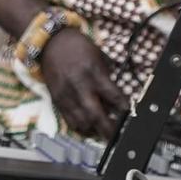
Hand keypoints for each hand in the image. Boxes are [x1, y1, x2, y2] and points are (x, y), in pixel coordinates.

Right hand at [36, 26, 127, 140]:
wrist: (51, 43)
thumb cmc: (78, 47)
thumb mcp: (99, 56)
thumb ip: (107, 76)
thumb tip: (116, 94)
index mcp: (94, 73)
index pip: (113, 96)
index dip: (123, 108)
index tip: (129, 115)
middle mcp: (80, 87)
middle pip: (96, 115)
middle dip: (108, 129)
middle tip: (117, 136)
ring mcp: (67, 95)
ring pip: (82, 122)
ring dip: (94, 130)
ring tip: (102, 132)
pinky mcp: (57, 100)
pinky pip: (69, 120)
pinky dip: (80, 127)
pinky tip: (88, 127)